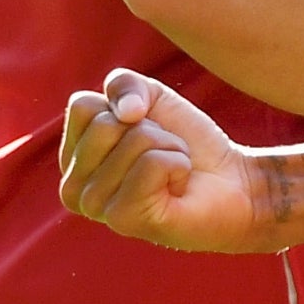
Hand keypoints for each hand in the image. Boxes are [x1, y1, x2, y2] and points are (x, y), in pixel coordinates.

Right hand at [59, 68, 266, 251]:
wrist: (230, 179)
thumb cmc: (186, 141)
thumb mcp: (152, 97)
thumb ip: (124, 84)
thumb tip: (125, 112)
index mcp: (73, 157)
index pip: (82, 105)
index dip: (127, 105)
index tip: (145, 127)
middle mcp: (73, 187)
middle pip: (106, 123)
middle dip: (151, 129)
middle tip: (163, 153)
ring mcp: (96, 207)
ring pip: (135, 141)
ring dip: (169, 148)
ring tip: (172, 171)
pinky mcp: (123, 219)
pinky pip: (152, 163)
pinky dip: (177, 164)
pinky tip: (177, 187)